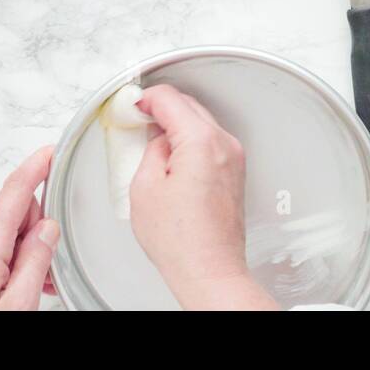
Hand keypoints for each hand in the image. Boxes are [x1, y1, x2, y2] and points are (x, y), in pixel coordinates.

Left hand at [0, 146, 59, 309]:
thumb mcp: (19, 303)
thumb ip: (36, 260)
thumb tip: (48, 229)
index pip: (13, 193)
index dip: (35, 168)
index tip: (50, 151)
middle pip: (14, 214)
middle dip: (37, 230)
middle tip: (48, 266)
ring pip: (6, 235)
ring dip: (26, 252)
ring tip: (36, 288)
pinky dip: (12, 262)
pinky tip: (21, 289)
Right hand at [130, 85, 277, 310]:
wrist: (209, 270)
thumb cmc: (181, 240)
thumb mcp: (145, 187)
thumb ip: (151, 150)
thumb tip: (157, 139)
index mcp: (202, 142)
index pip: (170, 99)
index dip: (145, 99)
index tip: (133, 105)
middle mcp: (224, 145)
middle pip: (189, 106)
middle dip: (162, 109)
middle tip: (138, 120)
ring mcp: (234, 158)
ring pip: (201, 123)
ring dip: (177, 125)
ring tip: (152, 144)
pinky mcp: (235, 172)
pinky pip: (211, 143)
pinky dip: (191, 141)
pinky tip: (173, 159)